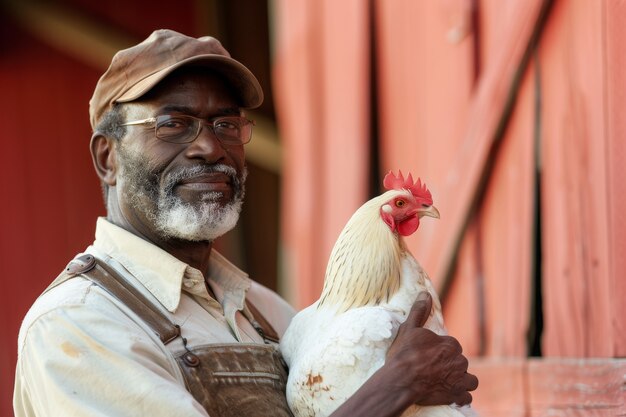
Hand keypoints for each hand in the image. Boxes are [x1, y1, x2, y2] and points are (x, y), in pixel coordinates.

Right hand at [385, 292, 478, 406]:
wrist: (401, 381)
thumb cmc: (404, 355)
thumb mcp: (409, 329)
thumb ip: (419, 311)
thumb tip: (425, 294)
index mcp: (450, 344)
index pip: (452, 347)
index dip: (442, 351)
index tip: (431, 356)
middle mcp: (459, 361)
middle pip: (460, 362)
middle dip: (451, 366)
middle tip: (434, 371)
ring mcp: (459, 379)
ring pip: (469, 379)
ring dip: (461, 381)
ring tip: (445, 382)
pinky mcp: (457, 396)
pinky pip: (466, 397)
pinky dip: (459, 396)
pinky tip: (449, 395)